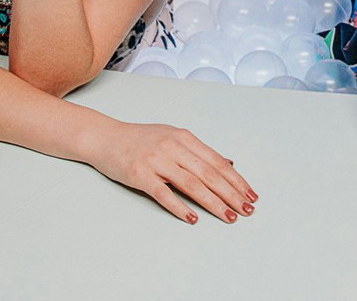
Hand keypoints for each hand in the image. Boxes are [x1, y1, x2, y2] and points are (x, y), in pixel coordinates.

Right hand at [89, 122, 256, 224]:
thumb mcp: (173, 137)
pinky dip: (179, 206)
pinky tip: (193, 218)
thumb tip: (228, 163)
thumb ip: (199, 152)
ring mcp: (156, 161)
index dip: (236, 180)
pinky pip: (163, 193)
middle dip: (231, 194)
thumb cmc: (140, 140)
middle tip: (246, 210)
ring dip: (212, 203)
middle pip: (208, 174)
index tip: (250, 195)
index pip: (217, 162)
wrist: (105, 138)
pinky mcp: (140, 175)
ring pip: (191, 184)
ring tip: (228, 216)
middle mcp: (173, 147)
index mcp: (184, 138)